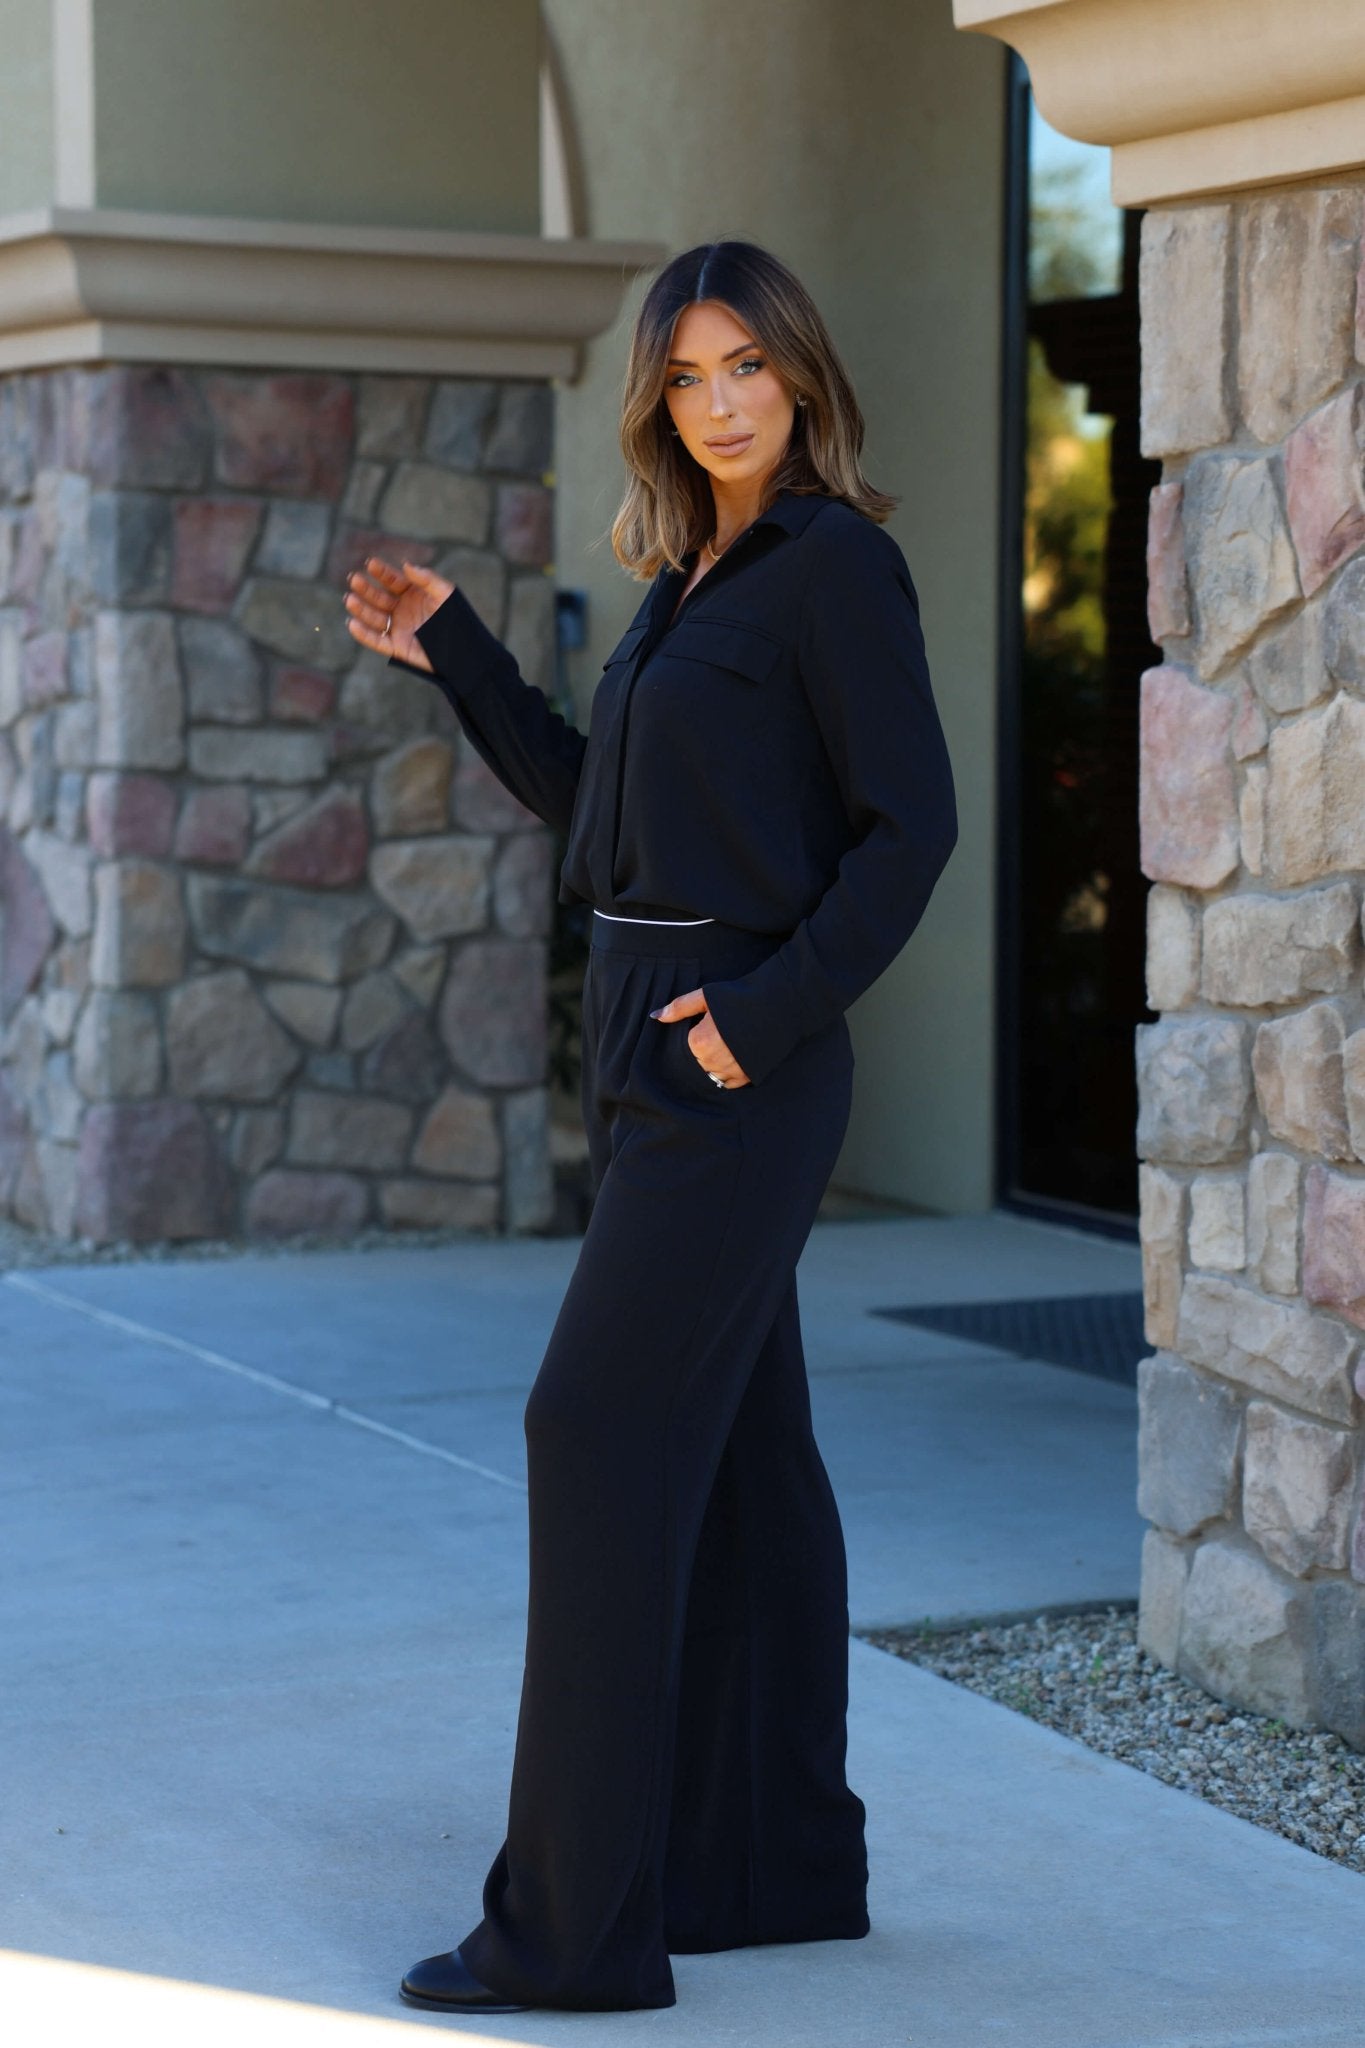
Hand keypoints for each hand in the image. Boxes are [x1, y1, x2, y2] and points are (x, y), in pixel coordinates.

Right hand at [343, 556, 455, 673]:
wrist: (465, 650)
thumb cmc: (458, 619)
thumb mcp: (446, 594)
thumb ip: (427, 579)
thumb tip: (406, 565)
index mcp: (413, 594)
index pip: (393, 580)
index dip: (381, 572)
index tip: (370, 563)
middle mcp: (402, 609)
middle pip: (379, 597)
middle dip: (366, 589)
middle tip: (353, 579)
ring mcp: (399, 628)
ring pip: (375, 618)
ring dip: (360, 609)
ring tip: (349, 599)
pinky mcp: (397, 648)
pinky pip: (377, 641)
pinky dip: (364, 634)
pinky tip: (352, 624)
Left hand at [651, 988, 750, 1088]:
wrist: (780, 1002)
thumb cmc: (740, 996)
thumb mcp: (706, 996)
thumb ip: (679, 1007)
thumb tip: (655, 1017)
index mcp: (699, 1042)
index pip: (686, 1047)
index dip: (694, 1036)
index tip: (706, 1026)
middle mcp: (713, 1062)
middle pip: (697, 1063)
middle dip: (703, 1052)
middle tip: (718, 1035)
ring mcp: (731, 1071)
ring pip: (711, 1076)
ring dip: (713, 1065)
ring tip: (725, 1046)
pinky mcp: (748, 1076)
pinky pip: (729, 1084)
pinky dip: (727, 1075)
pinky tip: (733, 1058)